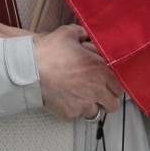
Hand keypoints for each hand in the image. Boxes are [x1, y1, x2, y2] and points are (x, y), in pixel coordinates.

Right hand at [0, 20, 123, 120]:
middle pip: (113, 104)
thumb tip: (87, 34)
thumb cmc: (50, 50)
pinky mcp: (69, 114)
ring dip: (92, 106)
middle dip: (107, 98)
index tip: (109, 82)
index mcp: (101, 70)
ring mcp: (83, 104)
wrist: (29, 70)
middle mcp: (96, 89)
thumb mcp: (69, 33)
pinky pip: (77, 116)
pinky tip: (66, 100)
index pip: (120, 85)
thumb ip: (83, 33)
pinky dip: (74, 110)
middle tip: (98, 92)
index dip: (115, 84)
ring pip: (96, 113)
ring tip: (82, 97)